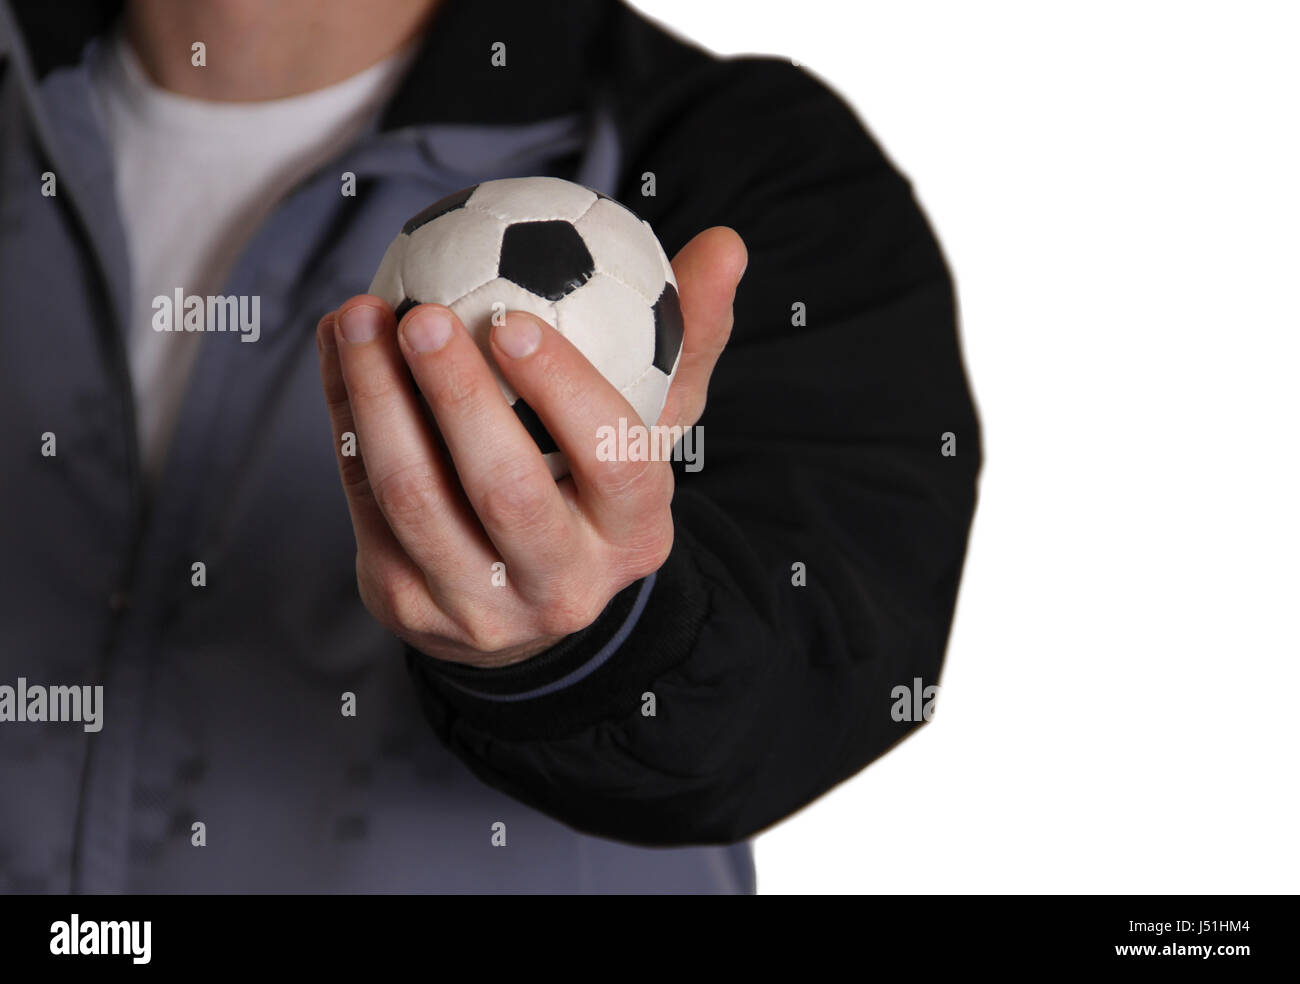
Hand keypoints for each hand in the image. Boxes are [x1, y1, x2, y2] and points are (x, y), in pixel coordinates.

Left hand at [317, 226, 746, 666]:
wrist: (529, 599)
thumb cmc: (596, 484)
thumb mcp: (653, 425)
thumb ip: (689, 336)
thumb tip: (723, 245)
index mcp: (634, 533)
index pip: (612, 461)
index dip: (563, 389)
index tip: (512, 317)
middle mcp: (563, 583)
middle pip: (506, 490)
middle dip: (457, 395)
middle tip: (422, 312)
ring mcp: (479, 605)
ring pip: (416, 498)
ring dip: (376, 399)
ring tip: (358, 317)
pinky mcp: (408, 605)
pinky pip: (365, 502)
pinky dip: (345, 419)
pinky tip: (342, 353)